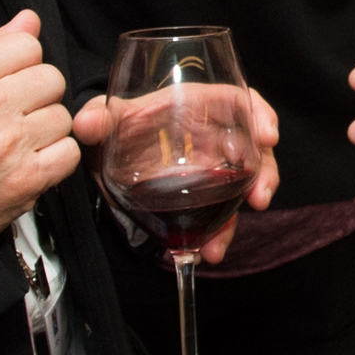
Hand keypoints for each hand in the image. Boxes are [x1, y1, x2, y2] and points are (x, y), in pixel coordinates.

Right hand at [0, 11, 75, 233]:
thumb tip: (28, 20)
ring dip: (47, 129)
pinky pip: (69, 151)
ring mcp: (9, 143)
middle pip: (52, 78)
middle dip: (38, 95)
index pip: (27, 44)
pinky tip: (30, 160)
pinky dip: (55, 158)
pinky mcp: (28, 177)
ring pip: (63, 115)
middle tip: (15, 114)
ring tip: (19, 140)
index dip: (22, 63)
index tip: (10, 81)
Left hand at [68, 86, 282, 265]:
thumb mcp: (110, 119)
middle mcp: (213, 137)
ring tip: (219, 244)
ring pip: (241, 189)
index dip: (260, 115)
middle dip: (264, 174)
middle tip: (259, 198)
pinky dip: (216, 235)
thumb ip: (100, 119)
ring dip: (237, 218)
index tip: (268, 136)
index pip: (239, 102)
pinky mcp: (204, 197)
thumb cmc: (120, 125)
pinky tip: (205, 252)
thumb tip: (86, 123)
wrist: (112, 152)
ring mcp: (212, 169)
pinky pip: (221, 215)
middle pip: (254, 149)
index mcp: (198, 107)